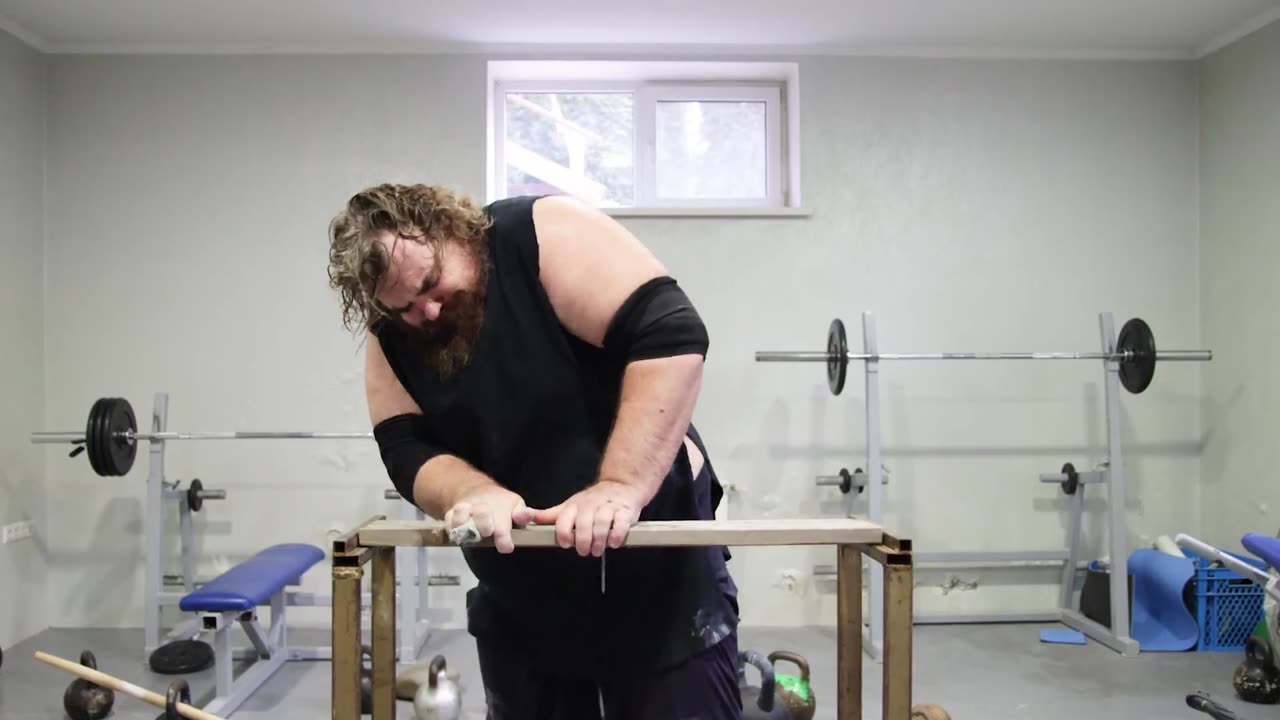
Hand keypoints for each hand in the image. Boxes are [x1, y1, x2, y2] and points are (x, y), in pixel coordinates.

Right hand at [444, 486, 533, 553]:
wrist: (477, 492)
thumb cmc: (501, 505)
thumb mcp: (516, 506)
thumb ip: (523, 515)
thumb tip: (528, 515)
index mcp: (502, 506)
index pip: (503, 521)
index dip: (504, 536)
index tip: (506, 547)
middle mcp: (482, 506)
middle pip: (481, 512)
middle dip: (484, 523)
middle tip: (487, 532)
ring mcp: (466, 509)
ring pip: (460, 512)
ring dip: (463, 524)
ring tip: (468, 535)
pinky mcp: (451, 514)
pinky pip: (448, 520)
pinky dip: (450, 527)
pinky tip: (457, 535)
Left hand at [530, 480, 645, 556]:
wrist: (621, 485)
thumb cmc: (593, 500)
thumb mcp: (571, 505)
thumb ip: (552, 515)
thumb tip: (530, 518)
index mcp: (575, 506)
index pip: (564, 520)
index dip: (564, 534)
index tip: (566, 544)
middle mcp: (590, 506)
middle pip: (583, 525)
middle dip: (583, 542)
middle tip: (585, 551)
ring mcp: (608, 507)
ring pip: (601, 525)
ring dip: (599, 541)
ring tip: (598, 549)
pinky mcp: (625, 511)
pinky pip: (620, 524)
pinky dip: (616, 536)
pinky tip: (613, 543)